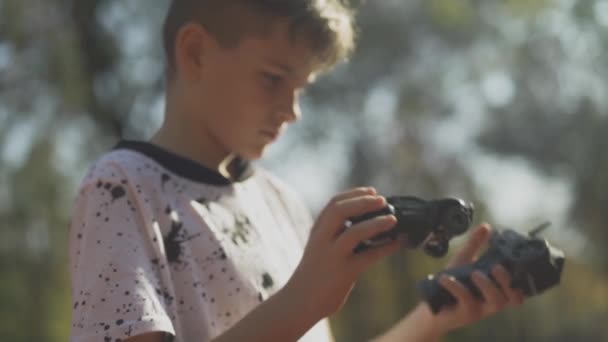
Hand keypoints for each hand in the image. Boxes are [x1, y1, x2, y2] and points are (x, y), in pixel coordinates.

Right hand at [285, 187, 400, 321]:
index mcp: (317, 230)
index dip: (355, 194)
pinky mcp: (344, 272)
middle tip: (382, 200)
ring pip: (354, 232)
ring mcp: (332, 256)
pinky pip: (369, 256)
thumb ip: (334, 233)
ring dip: (376, 223)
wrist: (300, 301)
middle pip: (340, 210)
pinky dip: (386, 248)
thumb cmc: (314, 273)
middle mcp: (322, 239)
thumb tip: (364, 220)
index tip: (372, 191)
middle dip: (363, 202)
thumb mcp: (319, 246)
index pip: (334, 203)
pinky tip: (398, 243)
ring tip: (393, 219)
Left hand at [428, 224, 524, 334]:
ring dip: (487, 285)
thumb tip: (486, 226)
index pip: (520, 289)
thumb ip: (476, 245)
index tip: (519, 261)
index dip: (525, 280)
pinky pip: (466, 301)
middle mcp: (494, 301)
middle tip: (496, 266)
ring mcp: (482, 310)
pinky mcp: (466, 315)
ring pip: (495, 301)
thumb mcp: (465, 261)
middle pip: (513, 297)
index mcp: (498, 289)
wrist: (432, 305)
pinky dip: (456, 287)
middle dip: (507, 281)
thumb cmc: (453, 283)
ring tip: (474, 273)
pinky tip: (444, 277)